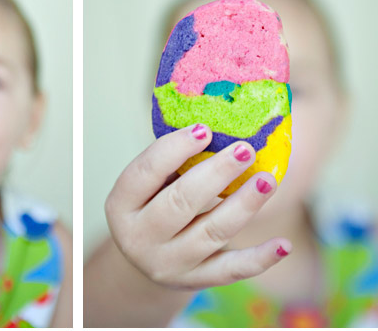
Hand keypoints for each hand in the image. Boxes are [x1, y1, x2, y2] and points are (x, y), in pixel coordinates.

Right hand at [105, 123, 290, 290]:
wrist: (148, 257)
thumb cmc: (153, 205)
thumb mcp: (147, 186)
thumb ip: (171, 162)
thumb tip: (215, 125)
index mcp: (120, 205)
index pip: (145, 172)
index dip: (174, 148)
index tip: (205, 129)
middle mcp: (139, 237)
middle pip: (180, 203)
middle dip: (216, 173)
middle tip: (245, 150)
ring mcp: (167, 263)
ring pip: (211, 233)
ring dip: (243, 205)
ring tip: (267, 180)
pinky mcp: (195, 280)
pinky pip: (231, 270)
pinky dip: (260, 259)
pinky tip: (283, 244)